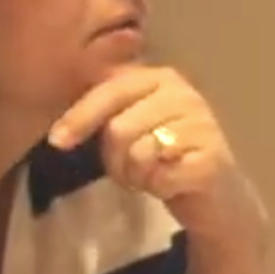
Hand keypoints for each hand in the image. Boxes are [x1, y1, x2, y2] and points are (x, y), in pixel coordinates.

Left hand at [51, 66, 266, 248]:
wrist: (217, 195)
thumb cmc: (165, 157)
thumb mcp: (133, 122)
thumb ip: (106, 106)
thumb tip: (61, 102)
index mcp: (162, 78)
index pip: (110, 91)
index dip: (80, 117)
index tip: (58, 142)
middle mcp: (185, 94)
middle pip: (119, 128)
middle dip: (115, 159)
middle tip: (130, 171)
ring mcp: (202, 125)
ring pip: (138, 154)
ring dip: (136, 176)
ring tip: (151, 176)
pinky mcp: (212, 159)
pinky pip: (160, 177)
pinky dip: (158, 188)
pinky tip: (171, 184)